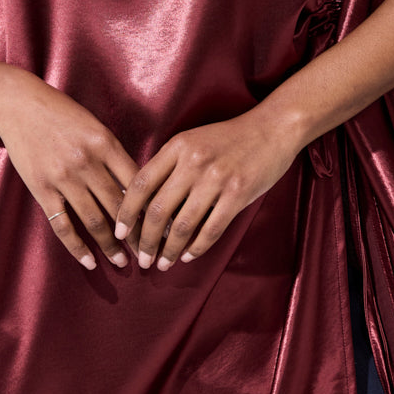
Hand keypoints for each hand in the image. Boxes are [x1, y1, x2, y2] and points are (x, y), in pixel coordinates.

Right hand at [0, 67, 140, 269]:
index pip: (138, 184)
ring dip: (111, 246)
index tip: (166, 227)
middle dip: (137, 234)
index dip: (154, 209)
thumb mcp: (95, 126)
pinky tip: (89, 262)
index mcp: (106, 144)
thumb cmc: (62, 114)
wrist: (19, 104)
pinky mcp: (42, 189)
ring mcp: (63, 178)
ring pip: (94, 221)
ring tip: (123, 262)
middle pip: (119, 207)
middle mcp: (87, 162)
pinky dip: (77, 248)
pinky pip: (62, 226)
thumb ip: (115, 155)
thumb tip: (139, 188)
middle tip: (150, 253)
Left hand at [113, 109, 302, 270]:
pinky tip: (187, 256)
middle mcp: (193, 162)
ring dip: (169, 250)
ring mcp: (216, 179)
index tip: (120, 232)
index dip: (126, 212)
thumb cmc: (229, 138)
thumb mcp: (192, 141)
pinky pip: (211, 229)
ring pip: (183, 225)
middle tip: (142, 259)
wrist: (272, 128)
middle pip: (159, 210)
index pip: (141, 183)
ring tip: (162, 264)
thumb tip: (144, 203)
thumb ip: (168, 166)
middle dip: (146, 240)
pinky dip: (197, 248)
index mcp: (177, 147)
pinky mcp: (238, 194)